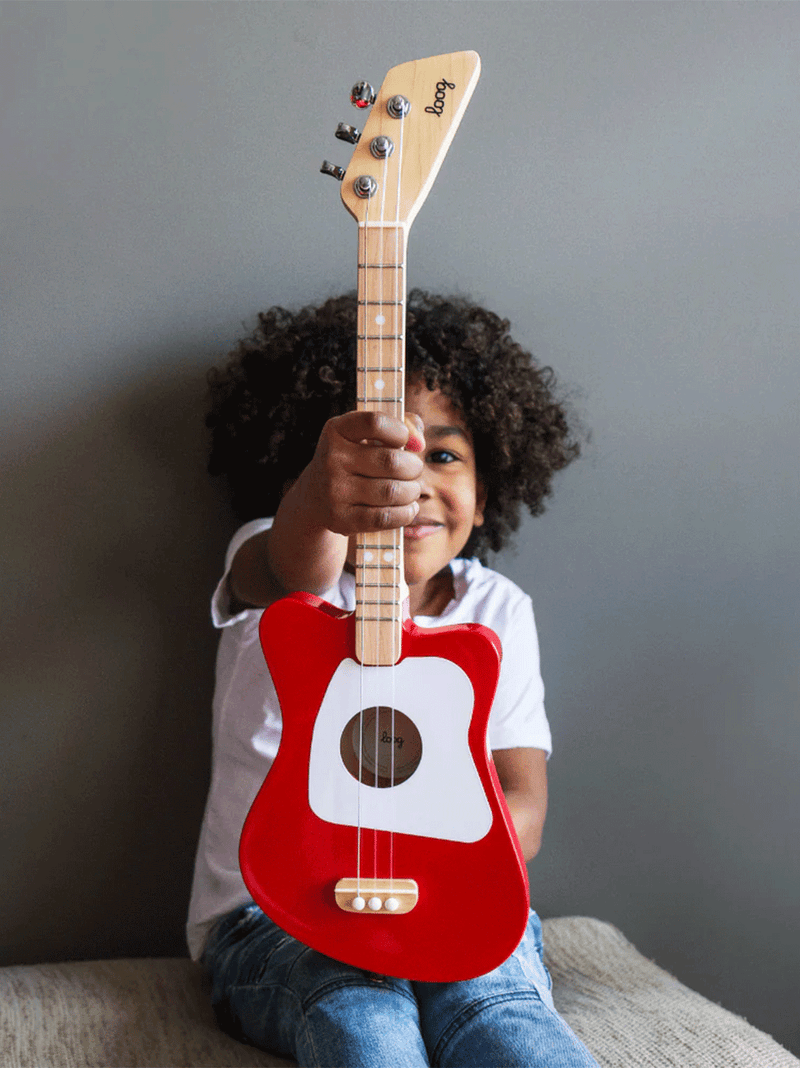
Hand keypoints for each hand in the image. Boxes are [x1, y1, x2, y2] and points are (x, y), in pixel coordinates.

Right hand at [300, 409, 425, 535]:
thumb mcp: (366, 435)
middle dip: (414, 467)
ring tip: (411, 490)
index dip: (401, 431)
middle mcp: (331, 458)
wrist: (315, 496)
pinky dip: (405, 513)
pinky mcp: (340, 518)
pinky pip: (384, 518)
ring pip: (392, 491)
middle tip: (413, 470)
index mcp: (337, 430)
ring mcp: (334, 490)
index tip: (406, 441)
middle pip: (391, 461)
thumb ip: (401, 425)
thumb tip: (418, 442)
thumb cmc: (354, 460)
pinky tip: (408, 508)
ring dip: (412, 491)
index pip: (375, 423)